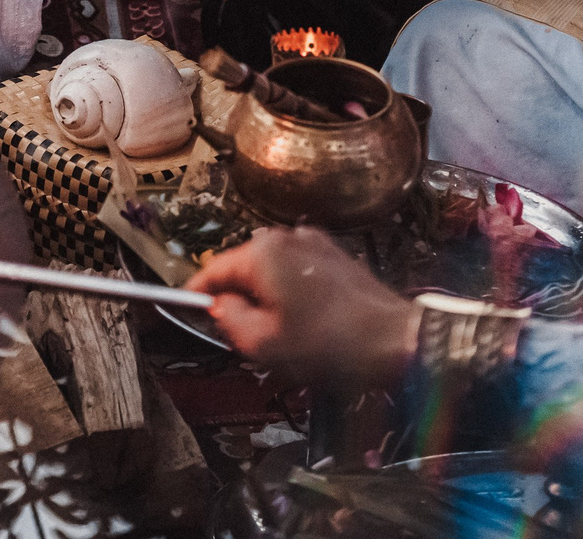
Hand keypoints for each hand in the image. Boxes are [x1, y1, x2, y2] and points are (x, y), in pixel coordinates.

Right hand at [188, 226, 415, 390]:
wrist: (396, 340)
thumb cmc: (330, 345)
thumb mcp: (264, 344)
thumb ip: (228, 321)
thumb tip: (219, 305)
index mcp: (262, 252)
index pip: (212, 270)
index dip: (196, 293)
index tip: (185, 310)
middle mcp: (286, 236)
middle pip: (242, 267)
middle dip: (237, 299)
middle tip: (242, 337)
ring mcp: (314, 242)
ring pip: (270, 270)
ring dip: (265, 297)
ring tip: (279, 335)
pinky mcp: (335, 255)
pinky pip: (296, 271)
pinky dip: (290, 292)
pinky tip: (304, 322)